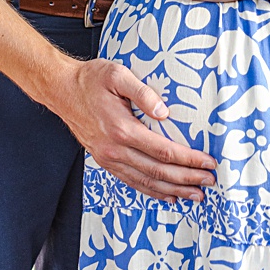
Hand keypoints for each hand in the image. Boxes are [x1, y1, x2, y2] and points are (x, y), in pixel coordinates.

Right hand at [43, 57, 216, 202]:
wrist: (60, 89)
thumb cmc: (90, 79)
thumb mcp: (117, 74)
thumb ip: (143, 92)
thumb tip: (164, 113)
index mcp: (121, 129)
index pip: (164, 151)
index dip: (190, 160)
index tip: (209, 162)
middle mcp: (115, 149)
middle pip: (159, 172)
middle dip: (188, 179)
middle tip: (210, 182)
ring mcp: (108, 158)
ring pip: (147, 182)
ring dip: (174, 190)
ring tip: (196, 195)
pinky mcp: (104, 160)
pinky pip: (132, 181)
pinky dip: (152, 191)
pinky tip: (167, 195)